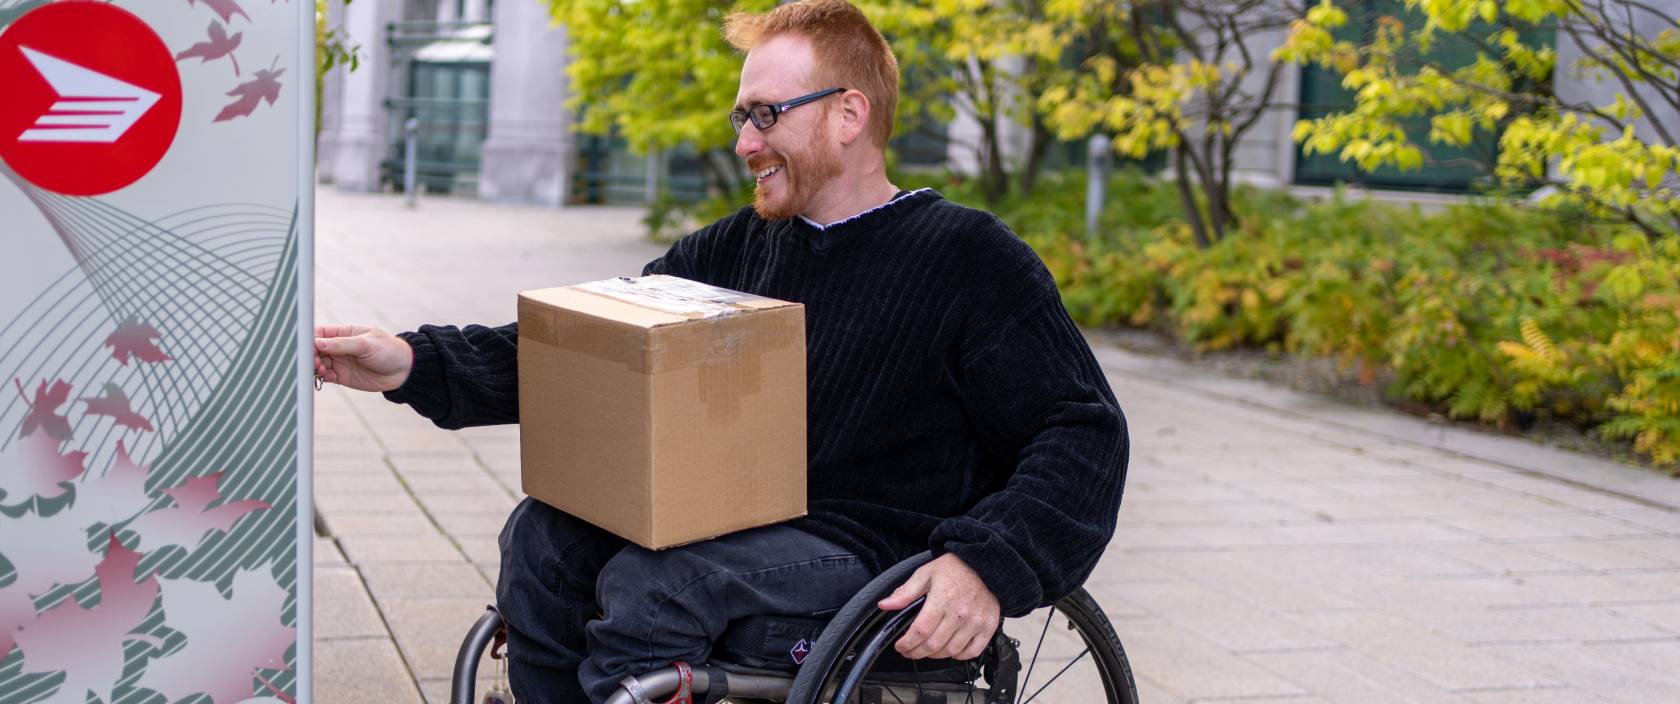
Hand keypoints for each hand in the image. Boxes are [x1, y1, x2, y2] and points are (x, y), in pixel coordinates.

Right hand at [313, 324, 413, 391]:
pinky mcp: (342, 376)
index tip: (307, 347)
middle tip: (314, 362)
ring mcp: (339, 362)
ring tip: (322, 370)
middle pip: (314, 350)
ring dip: (315, 367)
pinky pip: (325, 376)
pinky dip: (323, 377)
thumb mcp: (366, 344)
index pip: (319, 333)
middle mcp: (338, 347)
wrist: (404, 371)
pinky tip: (329, 377)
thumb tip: (317, 343)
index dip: (309, 339)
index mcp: (343, 333)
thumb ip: (342, 344)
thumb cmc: (389, 350)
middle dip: (310, 355)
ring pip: (317, 364)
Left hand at [877, 553, 1000, 660]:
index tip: (900, 646)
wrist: (984, 565)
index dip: (907, 643)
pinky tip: (950, 649)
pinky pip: (972, 651)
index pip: (920, 631)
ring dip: (935, 655)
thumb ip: (905, 592)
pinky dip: (958, 655)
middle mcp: (960, 613)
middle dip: (916, 652)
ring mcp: (975, 622)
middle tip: (910, 651)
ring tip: (927, 649)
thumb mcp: (925, 574)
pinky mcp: (988, 627)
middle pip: (933, 645)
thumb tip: (885, 604)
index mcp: (942, 599)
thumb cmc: (955, 569)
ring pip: (951, 651)